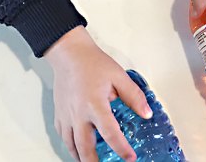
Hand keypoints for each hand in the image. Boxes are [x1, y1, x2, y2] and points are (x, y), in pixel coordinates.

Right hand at [44, 26, 152, 160]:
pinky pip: (63, 136)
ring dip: (81, 158)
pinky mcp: (59, 114)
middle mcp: (78, 114)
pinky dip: (70, 145)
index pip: (110, 134)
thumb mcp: (119, 76)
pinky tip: (77, 147)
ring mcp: (66, 115)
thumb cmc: (92, 63)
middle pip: (85, 148)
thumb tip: (146, 113)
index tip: (130, 158)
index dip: (121, 149)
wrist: (69, 53)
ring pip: (71, 145)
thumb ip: (134, 96)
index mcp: (95, 104)